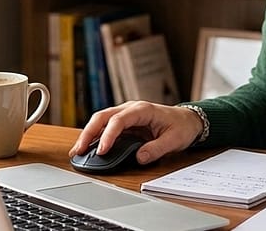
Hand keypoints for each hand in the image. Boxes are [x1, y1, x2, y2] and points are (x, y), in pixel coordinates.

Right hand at [68, 101, 204, 164]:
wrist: (188, 120)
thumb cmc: (181, 126)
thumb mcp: (174, 140)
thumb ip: (157, 149)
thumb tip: (139, 158)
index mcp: (142, 110)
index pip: (119, 120)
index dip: (108, 135)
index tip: (101, 151)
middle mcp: (131, 109)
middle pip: (103, 116)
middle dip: (89, 133)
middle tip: (79, 150)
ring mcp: (126, 114)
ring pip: (101, 120)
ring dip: (88, 134)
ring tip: (77, 151)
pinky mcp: (124, 122)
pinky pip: (106, 127)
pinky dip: (95, 136)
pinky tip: (88, 148)